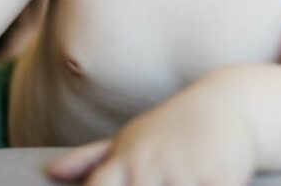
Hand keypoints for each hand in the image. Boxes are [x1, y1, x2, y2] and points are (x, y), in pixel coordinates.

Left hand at [47, 97, 254, 185]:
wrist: (229, 102)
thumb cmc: (173, 127)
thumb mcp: (133, 137)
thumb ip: (91, 158)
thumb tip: (51, 170)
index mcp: (126, 158)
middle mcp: (150, 163)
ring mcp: (184, 170)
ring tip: (181, 182)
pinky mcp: (219, 176)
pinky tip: (211, 184)